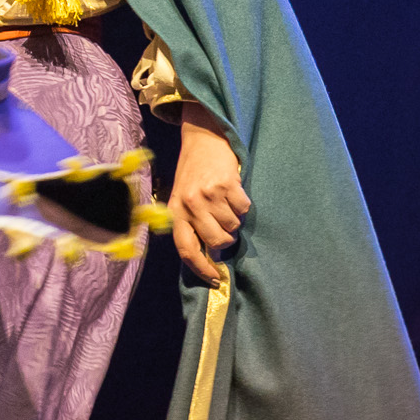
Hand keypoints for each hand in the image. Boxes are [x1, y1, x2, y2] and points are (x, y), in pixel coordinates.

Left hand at [169, 105, 249, 286]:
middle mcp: (190, 204)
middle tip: (225, 226)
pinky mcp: (227, 183)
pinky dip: (243, 204)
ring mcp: (209, 194)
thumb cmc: (193, 173)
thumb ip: (191, 225)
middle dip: (226, 239)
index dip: (201, 269)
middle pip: (216, 242)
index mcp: (176, 212)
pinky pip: (244, 208)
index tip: (216, 280)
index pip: (186, 250)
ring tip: (226, 203)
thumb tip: (210, 257)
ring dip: (234, 219)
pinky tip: (234, 191)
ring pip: (233, 226)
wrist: (203, 139)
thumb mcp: (183, 199)